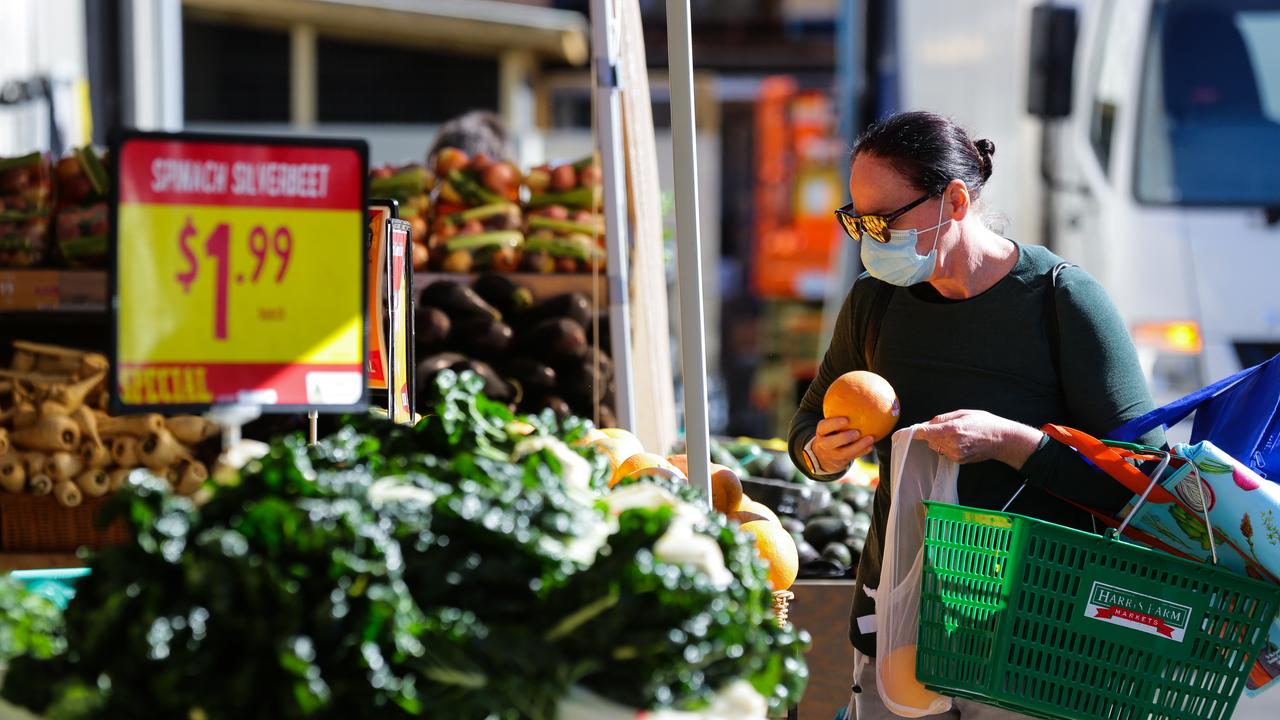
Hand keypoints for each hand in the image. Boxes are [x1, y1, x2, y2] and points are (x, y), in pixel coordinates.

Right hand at [811, 416, 876, 472]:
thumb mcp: (829, 424)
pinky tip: (871, 446)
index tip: (846, 419)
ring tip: (870, 439)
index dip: (834, 423)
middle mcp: (824, 444)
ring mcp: (832, 454)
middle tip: (857, 432)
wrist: (822, 454)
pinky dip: (862, 452)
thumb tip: (857, 392)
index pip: (824, 427)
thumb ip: (838, 411)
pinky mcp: (840, 462)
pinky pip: (852, 457)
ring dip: (858, 446)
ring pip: (844, 453)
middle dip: (844, 438)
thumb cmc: (830, 432)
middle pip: (831, 442)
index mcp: (821, 432)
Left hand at [913, 410, 1042, 467]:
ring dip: (939, 439)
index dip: (910, 433)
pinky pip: (944, 452)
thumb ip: (942, 418)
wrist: (1002, 440)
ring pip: (935, 446)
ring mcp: (955, 454)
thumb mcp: (963, 413)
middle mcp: (952, 444)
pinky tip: (961, 441)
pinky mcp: (958, 461)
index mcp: (952, 430)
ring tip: (957, 433)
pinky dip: (946, 446)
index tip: (898, 435)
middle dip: (931, 432)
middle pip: (928, 439)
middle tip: (945, 425)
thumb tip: (927, 424)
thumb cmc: (985, 423)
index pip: (924, 433)